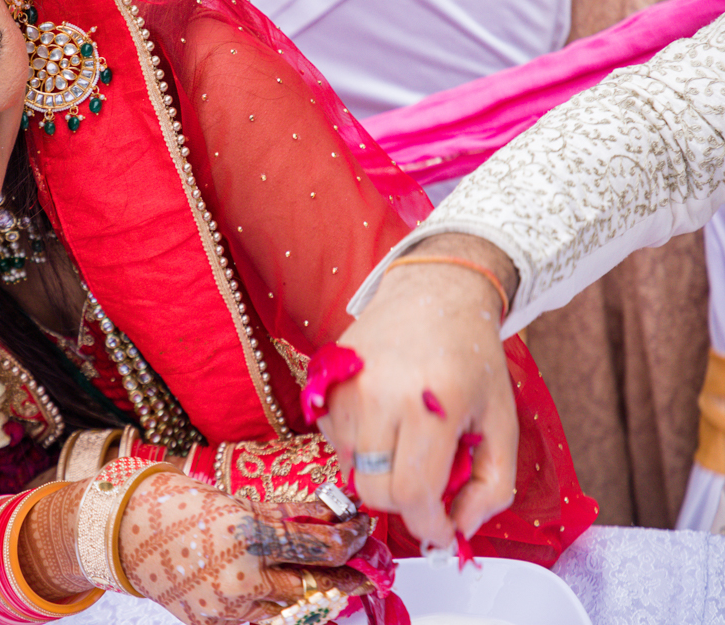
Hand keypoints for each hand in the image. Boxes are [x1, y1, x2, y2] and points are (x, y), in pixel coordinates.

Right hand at [120, 472, 370, 624]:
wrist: (122, 534)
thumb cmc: (176, 504)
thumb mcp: (236, 499)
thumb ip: (287, 512)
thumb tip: (331, 512)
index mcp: (248, 535)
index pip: (321, 547)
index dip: (352, 538)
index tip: (364, 529)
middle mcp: (243, 577)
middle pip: (318, 585)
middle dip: (351, 577)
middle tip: (369, 568)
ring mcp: (229, 607)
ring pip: (295, 611)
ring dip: (321, 596)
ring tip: (336, 583)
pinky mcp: (215, 624)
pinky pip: (263, 621)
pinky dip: (283, 609)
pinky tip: (293, 595)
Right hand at [317, 234, 518, 547]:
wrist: (433, 294)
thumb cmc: (472, 359)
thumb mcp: (502, 423)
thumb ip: (492, 486)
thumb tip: (460, 530)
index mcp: (431, 406)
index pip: (412, 495)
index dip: (429, 527)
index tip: (442, 532)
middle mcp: (380, 396)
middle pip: (375, 490)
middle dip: (404, 503)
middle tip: (427, 484)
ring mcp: (345, 388)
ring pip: (353, 468)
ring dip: (381, 470)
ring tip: (408, 441)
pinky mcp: (324, 382)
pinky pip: (336, 441)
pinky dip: (360, 447)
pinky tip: (384, 420)